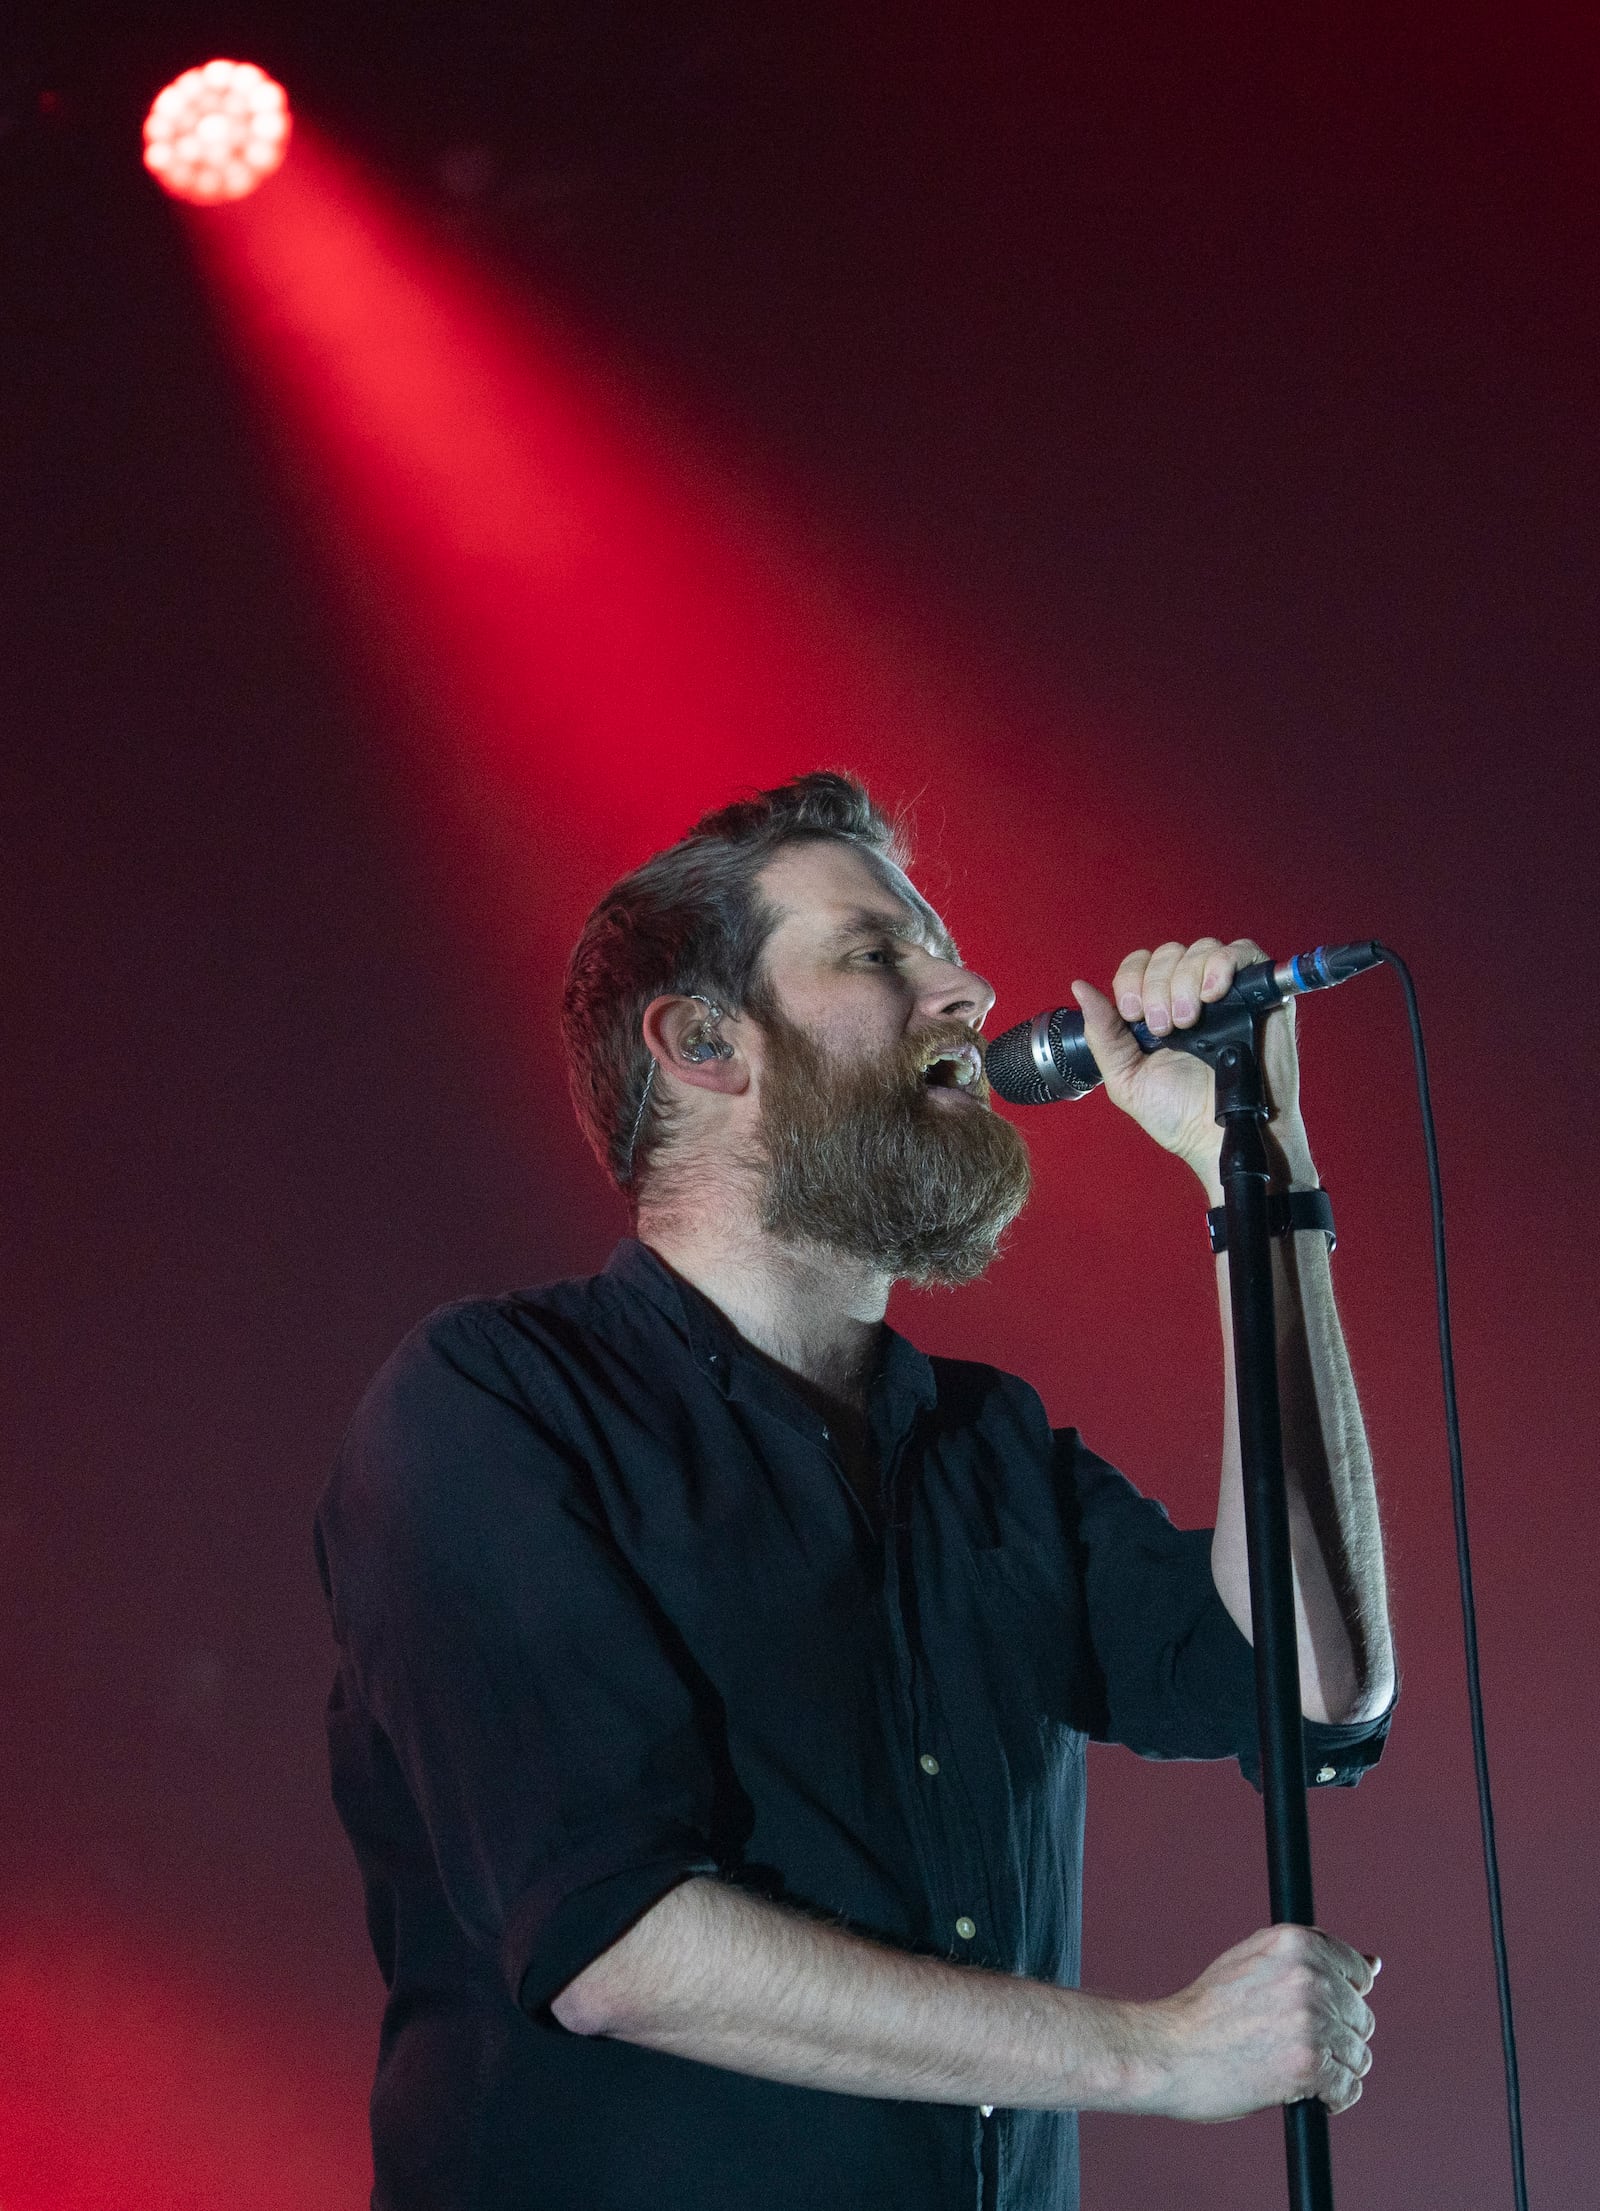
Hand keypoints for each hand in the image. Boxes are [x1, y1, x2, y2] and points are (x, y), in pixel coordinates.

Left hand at [1071, 937, 1315, 1199]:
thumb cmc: (1179, 1115)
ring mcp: (1226, 993)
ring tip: (1188, 1023)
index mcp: (1157, 1010)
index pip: (1139, 965)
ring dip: (1185, 980)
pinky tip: (1212, 995)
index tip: (1133, 1015)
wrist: (1220, 1138)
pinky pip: (1242, 952)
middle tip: (1163, 1029)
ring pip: (1201, 949)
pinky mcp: (1260, 994)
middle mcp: (1190, 996)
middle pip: (1168, 953)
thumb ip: (1103, 1034)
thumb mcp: (1126, 1077)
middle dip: (1157, 986)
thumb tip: (1080, 988)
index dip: (1131, 980)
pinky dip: (1222, 964)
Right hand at [1141, 1923, 1379, 2121]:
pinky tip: (1303, 2092)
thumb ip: (1311, 1957)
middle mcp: (1309, 1976)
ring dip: (1334, 2069)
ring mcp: (1311, 2021)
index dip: (1336, 1998)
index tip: (1306, 2012)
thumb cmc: (1209, 2011)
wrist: (1168, 2051)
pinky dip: (1332, 2098)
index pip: (1357, 1972)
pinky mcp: (1310, 2065)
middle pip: (1362, 2017)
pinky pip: (1348, 2089)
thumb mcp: (1254, 1960)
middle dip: (1336, 2036)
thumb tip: (1374, 1964)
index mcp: (1295, 1942)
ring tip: (1293, 2068)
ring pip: (1359, 2055)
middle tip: (1292, 2045)